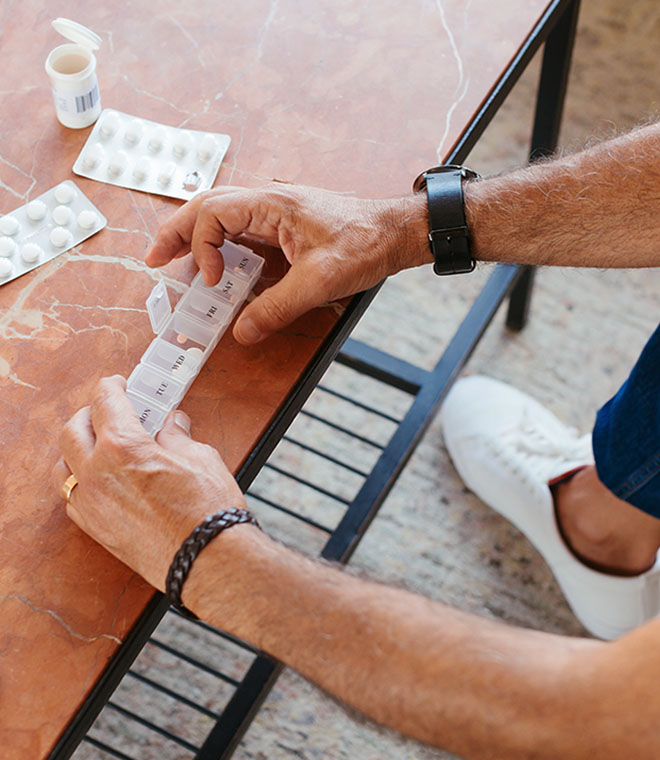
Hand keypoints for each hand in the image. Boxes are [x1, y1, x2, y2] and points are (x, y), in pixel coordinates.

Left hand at [52, 375, 247, 591]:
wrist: (207, 559)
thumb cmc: (207, 509)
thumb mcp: (200, 457)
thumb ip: (177, 436)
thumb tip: (171, 425)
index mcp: (122, 446)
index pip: (104, 402)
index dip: (112, 387)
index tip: (118, 385)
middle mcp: (97, 473)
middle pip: (73, 430)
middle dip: (89, 414)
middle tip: (108, 410)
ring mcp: (91, 504)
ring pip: (64, 466)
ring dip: (78, 448)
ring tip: (100, 445)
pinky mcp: (95, 529)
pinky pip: (72, 498)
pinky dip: (81, 482)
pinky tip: (102, 480)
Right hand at [145, 184, 428, 344]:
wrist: (394, 233)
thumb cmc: (364, 244)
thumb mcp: (319, 282)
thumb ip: (276, 308)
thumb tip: (241, 333)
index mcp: (271, 204)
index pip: (214, 212)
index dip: (202, 247)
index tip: (213, 282)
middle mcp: (267, 201)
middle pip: (206, 206)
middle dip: (176, 232)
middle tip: (153, 259)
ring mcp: (274, 210)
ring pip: (220, 214)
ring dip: (195, 236)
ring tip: (173, 261)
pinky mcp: (282, 224)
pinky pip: (240, 228)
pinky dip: (220, 243)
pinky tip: (217, 265)